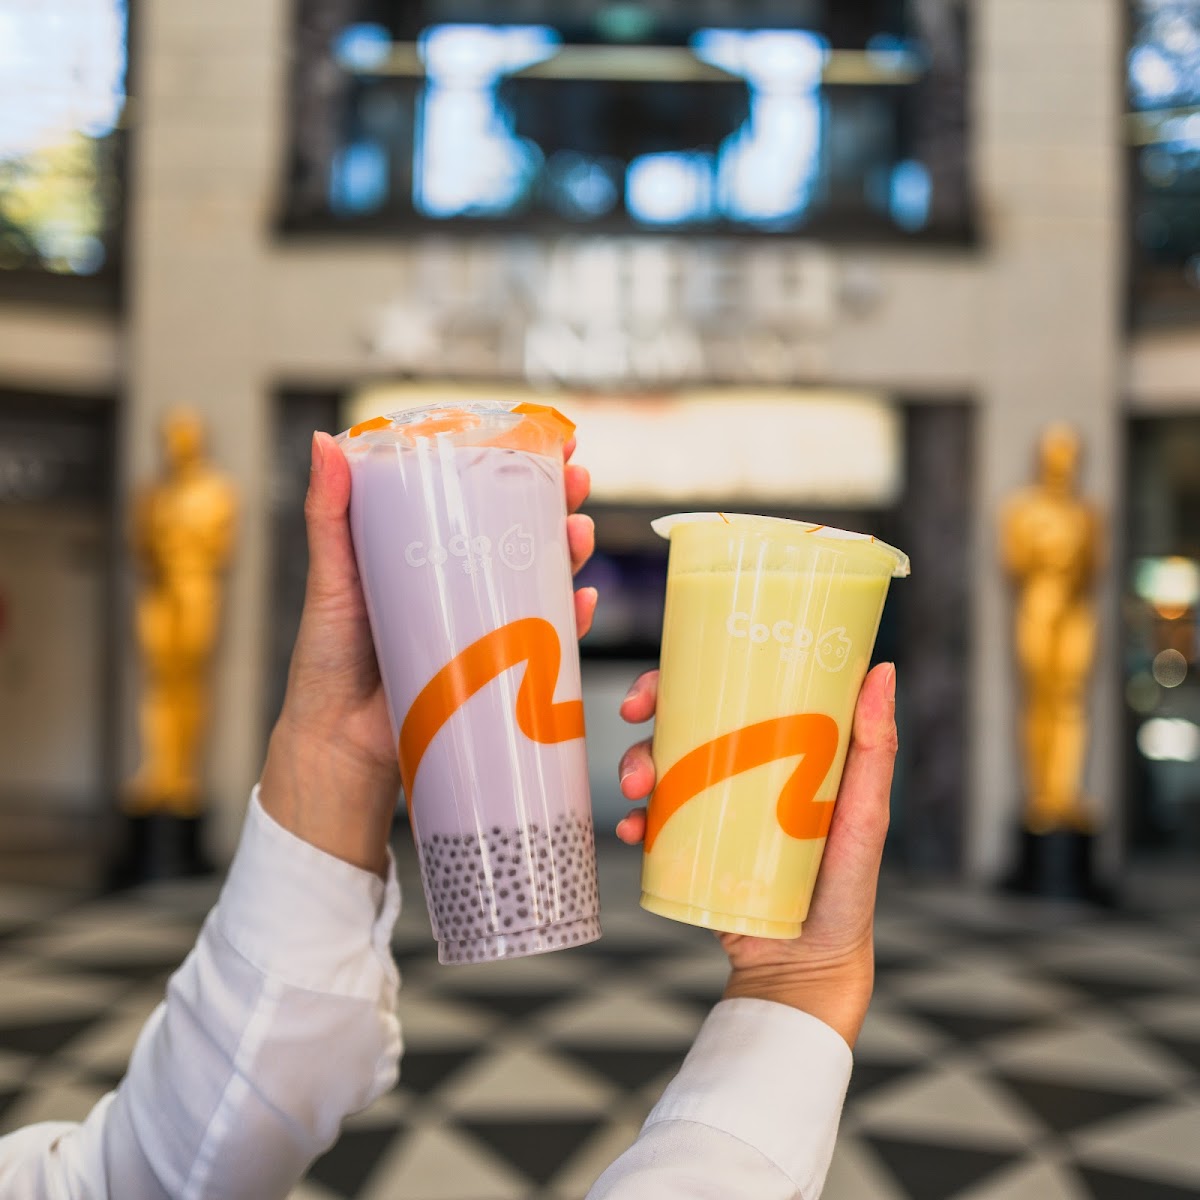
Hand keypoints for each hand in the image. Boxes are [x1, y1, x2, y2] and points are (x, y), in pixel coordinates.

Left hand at [259, 432, 597, 876]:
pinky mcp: (501, 667)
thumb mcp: (331, 578)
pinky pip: (549, 638)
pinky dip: (572, 618)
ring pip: (542, 578)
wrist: (341, 745)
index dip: (518, 468)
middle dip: (559, 502)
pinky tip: (582, 600)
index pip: (480, 497)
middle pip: (522, 532)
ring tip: (578, 532)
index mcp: (427, 551)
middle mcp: (462, 582)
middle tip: (576, 481)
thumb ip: (329, 516)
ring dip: (571, 552)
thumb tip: (325, 441)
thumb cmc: (328, 661)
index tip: (547, 441)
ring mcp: (484, 624)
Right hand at [616, 663, 896, 1046]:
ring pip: (661, 767)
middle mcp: (743, 770)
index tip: (661, 679)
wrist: (806, 970)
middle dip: (648, 715)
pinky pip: (653, 822)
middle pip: (683, 722)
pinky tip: (633, 831)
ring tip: (636, 791)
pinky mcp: (693, 848)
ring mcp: (714, 808)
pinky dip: (636, 820)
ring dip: (635, 766)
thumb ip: (875, 750)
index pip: (731, 692)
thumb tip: (882, 668)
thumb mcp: (866, 816)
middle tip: (634, 721)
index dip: (688, 675)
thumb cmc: (848, 889)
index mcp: (780, 747)